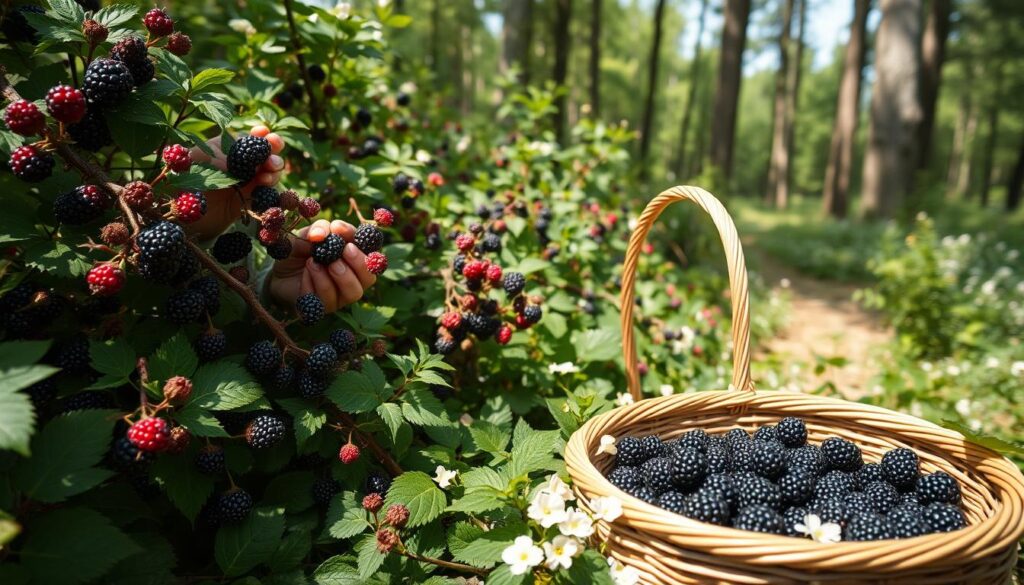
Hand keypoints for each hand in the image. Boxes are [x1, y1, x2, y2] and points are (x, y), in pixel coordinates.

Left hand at [187, 125, 285, 240]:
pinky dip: (270, 189)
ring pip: (267, 171)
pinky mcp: (247, 200)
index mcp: (223, 148)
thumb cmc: (179, 184)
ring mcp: (244, 182)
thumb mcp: (192, 164)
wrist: (179, 217)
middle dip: (271, 150)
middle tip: (273, 155)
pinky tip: (266, 187)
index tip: (264, 132)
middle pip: (262, 153)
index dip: (258, 135)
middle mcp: (236, 163)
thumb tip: (233, 163)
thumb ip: (214, 158)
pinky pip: (264, 192)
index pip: (245, 138)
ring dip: (273, 170)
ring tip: (268, 176)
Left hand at [268, 219, 377, 311]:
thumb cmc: (298, 253)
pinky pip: (326, 300)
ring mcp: (340, 297)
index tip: (339, 229)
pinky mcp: (323, 309)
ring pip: (352, 292)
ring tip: (313, 262)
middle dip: (358, 263)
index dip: (360, 241)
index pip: (369, 252)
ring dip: (336, 275)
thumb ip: (317, 231)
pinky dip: (314, 283)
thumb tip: (323, 234)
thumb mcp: (305, 236)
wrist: (277, 274)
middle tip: (343, 251)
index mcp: (354, 259)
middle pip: (369, 278)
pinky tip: (304, 274)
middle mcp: (352, 280)